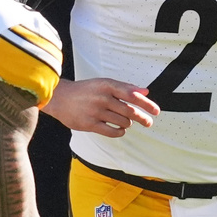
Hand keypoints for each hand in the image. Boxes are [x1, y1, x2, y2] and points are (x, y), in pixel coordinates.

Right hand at [43, 78, 158, 137]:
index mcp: (107, 85)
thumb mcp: (104, 84)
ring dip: (128, 124)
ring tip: (125, 122)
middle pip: (129, 111)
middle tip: (148, 122)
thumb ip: (125, 87)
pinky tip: (120, 129)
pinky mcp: (89, 124)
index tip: (156, 111)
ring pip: (122, 122)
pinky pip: (112, 132)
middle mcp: (102, 97)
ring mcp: (95, 111)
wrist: (60, 98)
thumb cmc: (86, 90)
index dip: (146, 104)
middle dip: (142, 118)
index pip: (132, 95)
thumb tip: (145, 92)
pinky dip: (120, 132)